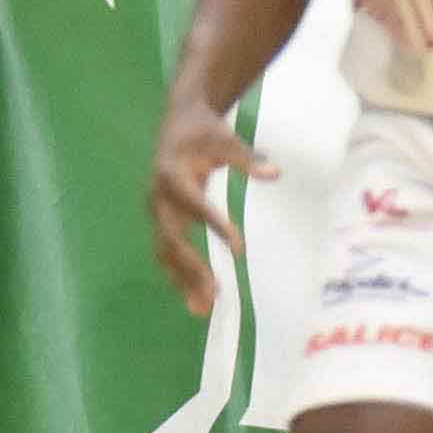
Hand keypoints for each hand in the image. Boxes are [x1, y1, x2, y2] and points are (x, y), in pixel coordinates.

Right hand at [149, 92, 266, 313]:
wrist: (178, 123)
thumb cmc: (204, 131)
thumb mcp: (226, 139)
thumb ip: (247, 158)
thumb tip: (275, 173)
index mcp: (171, 173)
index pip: (193, 203)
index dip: (214, 225)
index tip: (240, 247)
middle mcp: (158, 196)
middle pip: (172, 236)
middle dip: (191, 266)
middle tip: (215, 293)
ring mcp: (157, 210)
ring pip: (166, 250)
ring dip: (182, 279)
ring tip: (201, 309)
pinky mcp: (161, 219)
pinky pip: (166, 251)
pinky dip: (178, 275)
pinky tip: (194, 299)